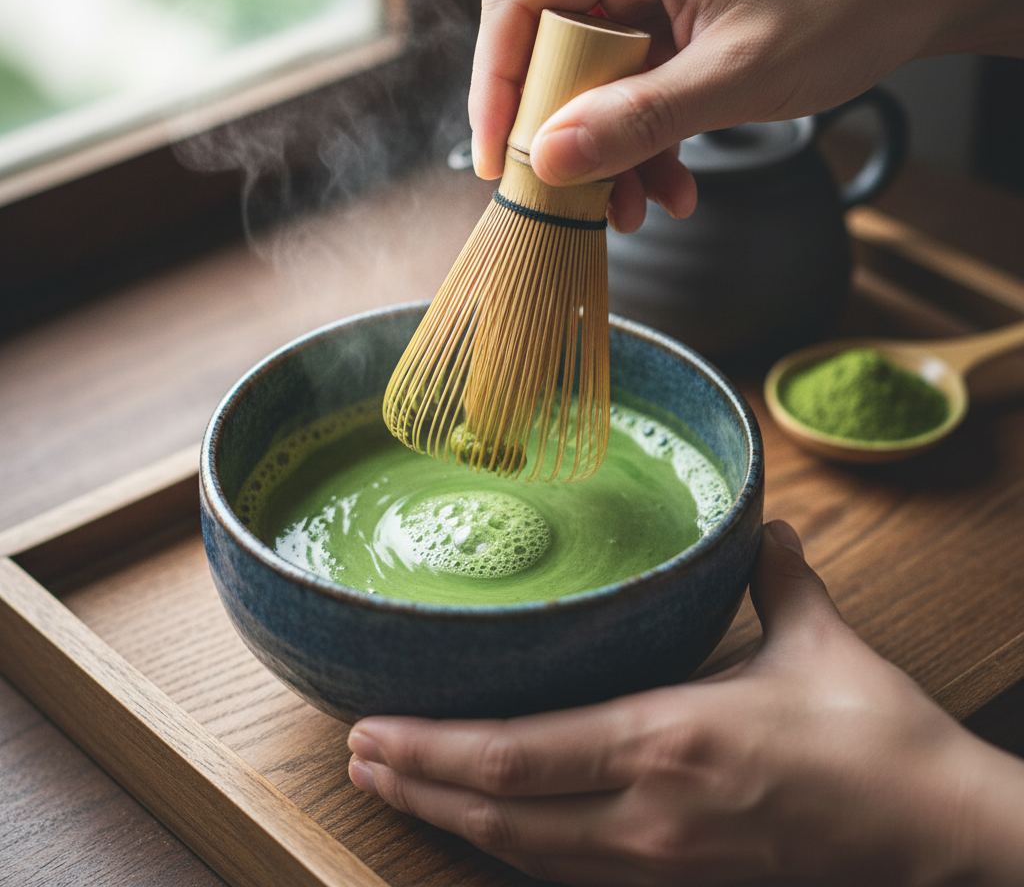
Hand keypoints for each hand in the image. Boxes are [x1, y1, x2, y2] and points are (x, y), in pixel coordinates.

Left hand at [349, 521, 1023, 884]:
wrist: (934, 834)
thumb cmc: (875, 737)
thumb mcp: (820, 640)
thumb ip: (776, 577)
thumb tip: (767, 526)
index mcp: (669, 737)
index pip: (519, 754)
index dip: (435, 748)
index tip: (374, 728)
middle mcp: (648, 811)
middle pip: (500, 812)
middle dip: (418, 786)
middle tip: (355, 757)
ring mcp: (660, 863)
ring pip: (525, 853)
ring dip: (450, 821)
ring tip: (394, 788)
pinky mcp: (680, 886)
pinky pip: (568, 872)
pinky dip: (510, 848)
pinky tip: (484, 828)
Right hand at [469, 0, 1023, 231]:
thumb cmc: (840, 10)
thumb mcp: (733, 77)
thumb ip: (638, 119)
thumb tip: (551, 157)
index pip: (519, 8)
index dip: (495, 86)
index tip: (499, 160)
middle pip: (549, 56)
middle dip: (560, 137)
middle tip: (572, 197)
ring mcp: (651, 3)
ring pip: (590, 89)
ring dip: (607, 157)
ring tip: (634, 210)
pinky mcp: (673, 38)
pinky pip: (632, 99)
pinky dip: (643, 149)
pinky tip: (670, 189)